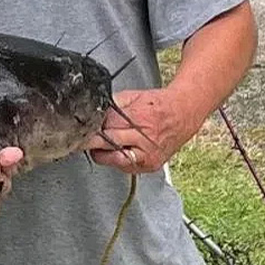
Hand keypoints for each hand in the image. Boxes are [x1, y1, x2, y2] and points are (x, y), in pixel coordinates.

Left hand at [85, 88, 199, 173]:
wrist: (183, 114)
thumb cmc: (158, 104)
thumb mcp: (131, 97)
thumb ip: (111, 107)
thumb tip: (92, 115)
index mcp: (138, 119)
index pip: (105, 128)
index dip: (91, 129)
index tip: (81, 130)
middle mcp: (144, 139)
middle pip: (107, 144)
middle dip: (93, 142)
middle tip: (83, 140)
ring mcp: (148, 155)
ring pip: (114, 160)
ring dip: (103, 154)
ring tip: (101, 145)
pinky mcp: (151, 165)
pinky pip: (126, 167)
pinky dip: (117, 160)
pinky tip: (117, 151)